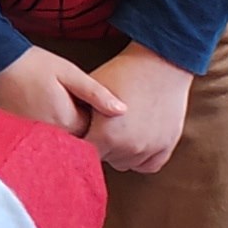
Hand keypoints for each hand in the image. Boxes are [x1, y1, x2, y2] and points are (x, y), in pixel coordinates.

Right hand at [0, 45, 125, 140]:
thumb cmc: (28, 64)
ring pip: (54, 144)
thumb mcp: (67, 71)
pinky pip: (34, 143)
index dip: (91, 120)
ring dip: (57, 132)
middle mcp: (49, 137)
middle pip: (73, 143)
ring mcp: (30, 140)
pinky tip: (32, 113)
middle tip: (64, 105)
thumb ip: (96, 93)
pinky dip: (38, 135)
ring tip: (47, 107)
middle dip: (76, 129)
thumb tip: (123, 110)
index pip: (92, 134)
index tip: (83, 104)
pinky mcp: (15, 138)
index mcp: (66, 122)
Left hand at [87, 45, 194, 175]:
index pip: (83, 152)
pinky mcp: (166, 146)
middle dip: (100, 144)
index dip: (80, 140)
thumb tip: (61, 128)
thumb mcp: (91, 89)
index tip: (81, 130)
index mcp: (106, 135)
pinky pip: (148, 165)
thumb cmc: (124, 72)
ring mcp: (150, 149)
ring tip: (119, 128)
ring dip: (119, 152)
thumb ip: (77, 113)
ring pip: (124, 163)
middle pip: (104, 158)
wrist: (161, 62)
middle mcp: (129, 147)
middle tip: (101, 125)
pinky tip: (135, 140)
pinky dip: (141, 157)